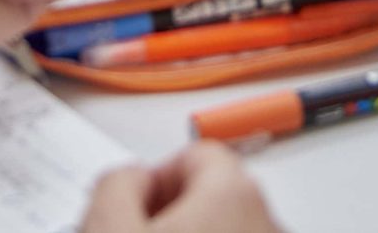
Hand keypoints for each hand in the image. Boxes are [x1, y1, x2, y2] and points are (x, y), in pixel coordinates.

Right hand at [83, 145, 284, 232]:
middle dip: (173, 209)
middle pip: (216, 191)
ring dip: (193, 231)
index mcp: (234, 192)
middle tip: (138, 231)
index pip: (198, 152)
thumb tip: (130, 176)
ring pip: (228, 224)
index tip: (135, 203)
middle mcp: (268, 218)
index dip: (157, 175)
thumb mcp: (109, 228)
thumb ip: (115, 183)